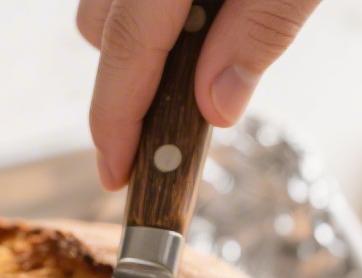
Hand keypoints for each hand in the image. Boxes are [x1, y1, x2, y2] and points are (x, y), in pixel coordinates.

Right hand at [77, 0, 321, 188]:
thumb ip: (260, 33)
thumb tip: (216, 108)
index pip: (127, 51)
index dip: (115, 123)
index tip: (115, 176)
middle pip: (101, 28)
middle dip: (128, 84)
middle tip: (179, 124)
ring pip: (112, 4)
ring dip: (142, 43)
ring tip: (206, 56)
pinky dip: (158, 13)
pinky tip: (207, 14)